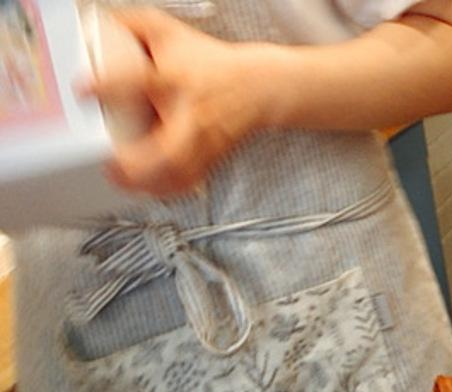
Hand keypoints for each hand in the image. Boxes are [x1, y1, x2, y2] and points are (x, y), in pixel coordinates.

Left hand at [91, 8, 269, 197]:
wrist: (256, 89)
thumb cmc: (210, 63)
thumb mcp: (168, 32)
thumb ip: (129, 26)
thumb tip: (95, 28)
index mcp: (175, 81)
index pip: (140, 81)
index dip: (108, 86)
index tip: (82, 90)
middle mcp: (190, 118)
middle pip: (166, 150)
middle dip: (135, 164)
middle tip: (108, 165)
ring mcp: (202, 144)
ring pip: (178, 176)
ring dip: (149, 185)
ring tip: (121, 182)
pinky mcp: (209, 160)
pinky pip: (187, 184)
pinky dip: (166, 192)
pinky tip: (149, 189)